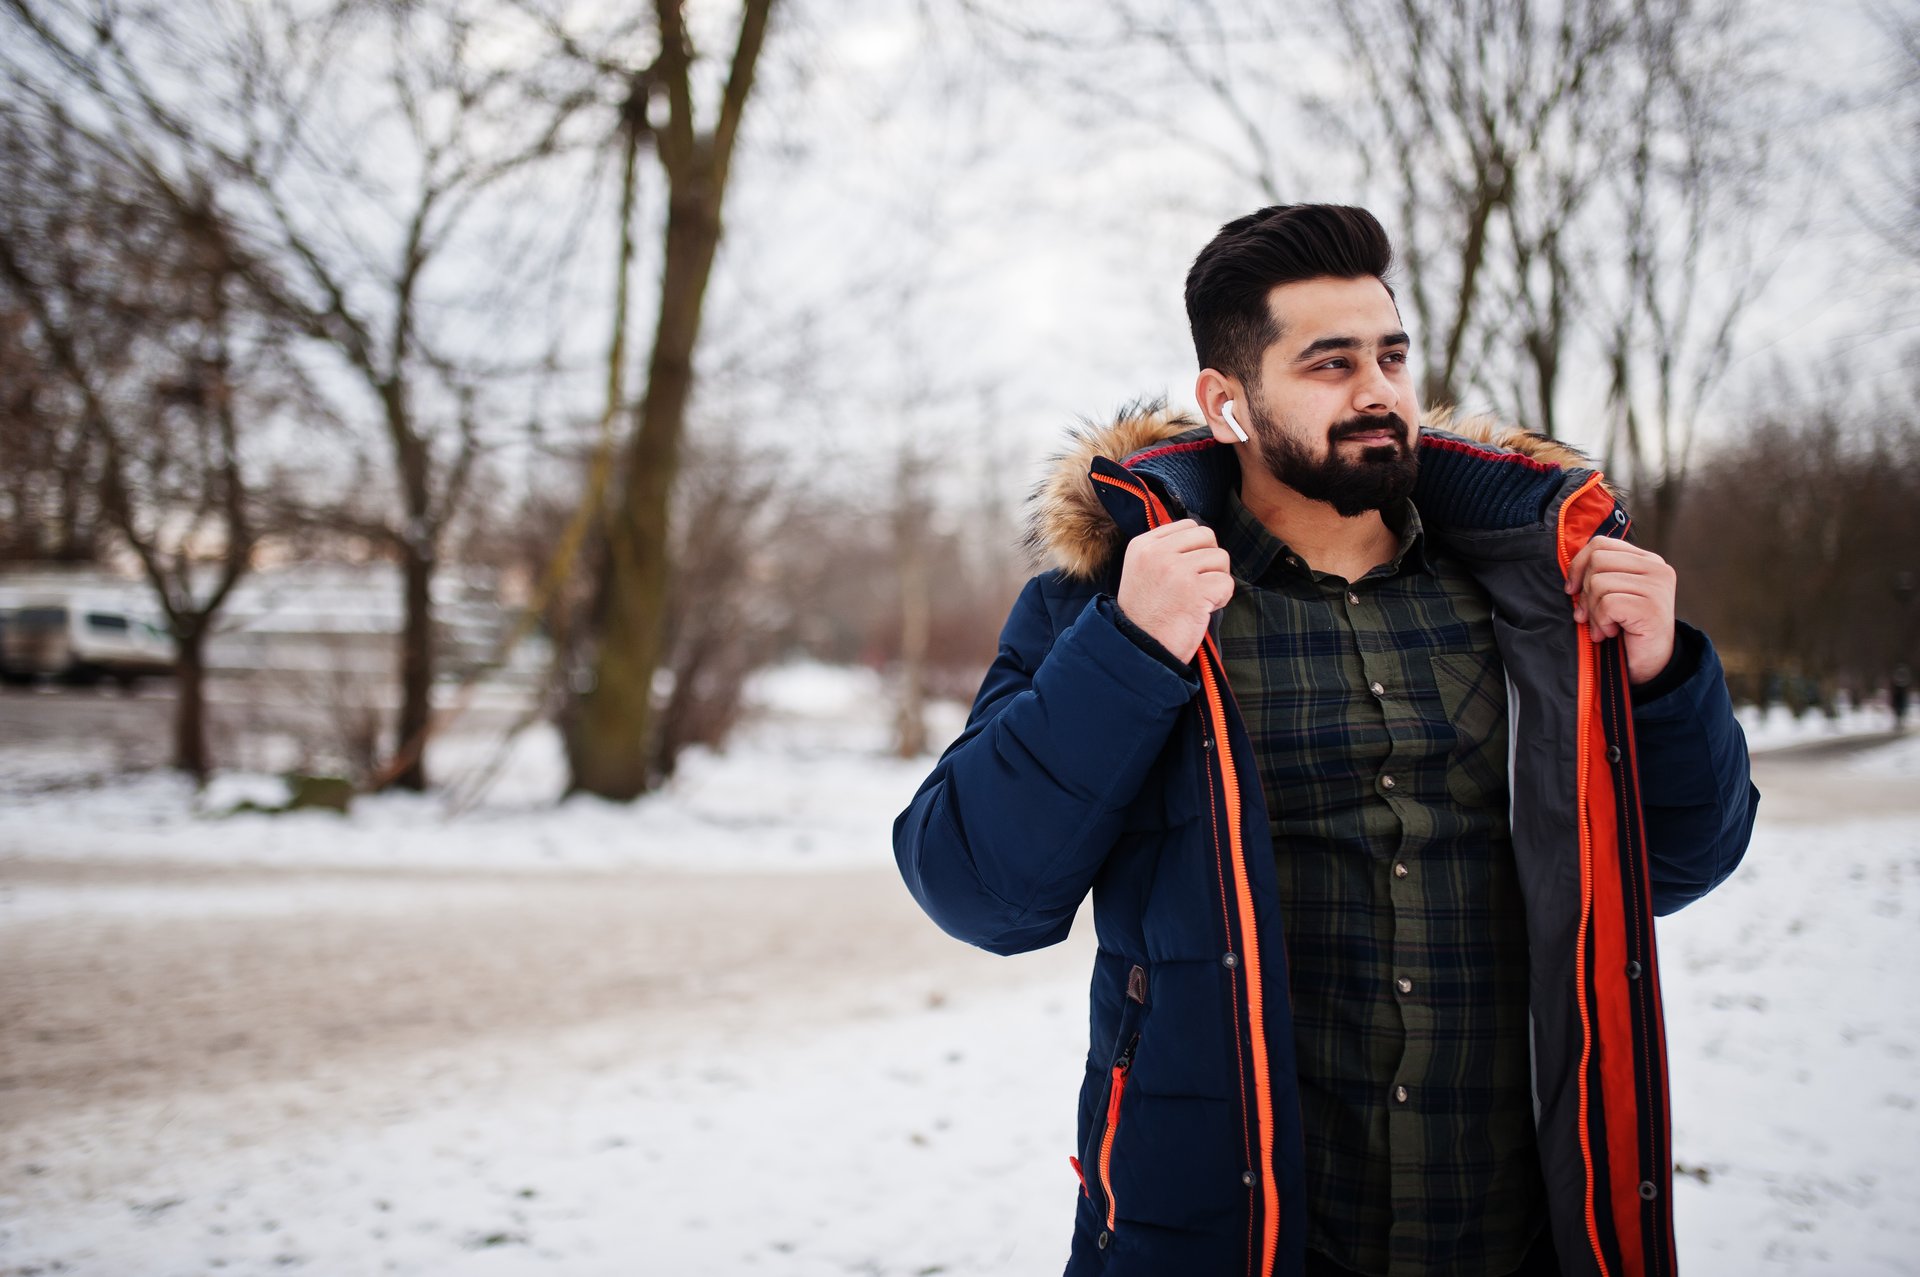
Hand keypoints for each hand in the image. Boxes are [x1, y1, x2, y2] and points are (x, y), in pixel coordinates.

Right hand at [1116, 519, 1235, 662]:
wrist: (1137, 649)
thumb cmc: (1145, 615)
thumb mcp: (1142, 571)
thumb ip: (1165, 550)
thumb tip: (1201, 538)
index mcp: (1142, 545)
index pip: (1188, 526)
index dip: (1197, 548)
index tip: (1187, 572)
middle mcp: (1157, 553)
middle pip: (1207, 536)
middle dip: (1210, 560)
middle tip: (1199, 584)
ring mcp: (1175, 570)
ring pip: (1221, 558)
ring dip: (1216, 581)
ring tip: (1198, 599)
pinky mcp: (1193, 590)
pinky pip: (1227, 583)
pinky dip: (1221, 599)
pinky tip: (1203, 610)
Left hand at [1564, 535, 1675, 684]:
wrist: (1649, 665)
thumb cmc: (1626, 629)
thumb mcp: (1612, 594)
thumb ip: (1599, 574)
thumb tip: (1570, 571)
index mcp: (1647, 560)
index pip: (1600, 544)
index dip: (1578, 566)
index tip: (1571, 590)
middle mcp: (1656, 568)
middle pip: (1597, 561)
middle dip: (1585, 592)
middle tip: (1591, 616)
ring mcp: (1657, 587)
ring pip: (1599, 583)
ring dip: (1594, 612)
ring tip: (1605, 627)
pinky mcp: (1652, 607)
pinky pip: (1607, 604)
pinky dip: (1602, 622)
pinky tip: (1612, 632)